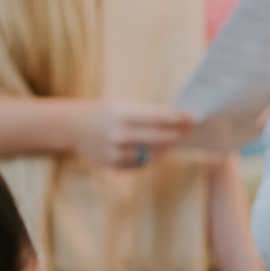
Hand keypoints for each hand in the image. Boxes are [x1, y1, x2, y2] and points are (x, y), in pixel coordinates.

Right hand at [72, 98, 192, 168]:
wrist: (73, 128)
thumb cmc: (104, 112)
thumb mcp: (123, 104)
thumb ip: (147, 113)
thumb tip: (177, 120)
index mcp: (124, 114)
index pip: (160, 117)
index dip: (180, 119)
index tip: (196, 117)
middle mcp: (122, 135)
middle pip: (162, 138)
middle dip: (180, 134)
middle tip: (192, 130)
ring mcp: (119, 154)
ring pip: (155, 153)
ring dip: (167, 146)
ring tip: (174, 138)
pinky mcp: (117, 166)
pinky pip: (144, 163)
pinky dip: (152, 155)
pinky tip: (155, 148)